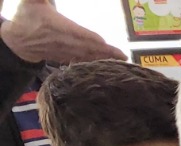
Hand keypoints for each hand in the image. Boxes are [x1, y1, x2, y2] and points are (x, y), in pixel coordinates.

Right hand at [1, 0, 122, 63]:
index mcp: (57, 26)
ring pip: (88, 56)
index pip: (77, 33)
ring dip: (104, 59)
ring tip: (121, 60)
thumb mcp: (32, 1)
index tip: (105, 42)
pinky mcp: (65, 58)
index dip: (91, 39)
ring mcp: (65, 52)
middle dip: (106, 52)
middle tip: (123, 55)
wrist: (17, 41)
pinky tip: (107, 65)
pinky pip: (83, 61)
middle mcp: (63, 41)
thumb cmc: (26, 18)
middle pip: (88, 47)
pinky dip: (95, 63)